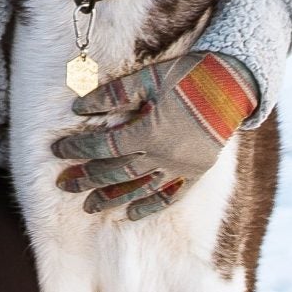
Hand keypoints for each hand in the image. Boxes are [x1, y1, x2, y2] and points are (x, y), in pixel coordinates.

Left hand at [52, 52, 257, 220]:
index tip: (59, 151)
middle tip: (63, 185)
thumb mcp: (149, 78)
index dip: (79, 149)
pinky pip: (170, 197)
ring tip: (89, 207)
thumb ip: (114, 94)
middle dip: (87, 179)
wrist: (232, 86)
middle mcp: (163, 155)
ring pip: (139, 189)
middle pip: (116, 172)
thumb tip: (79, 106)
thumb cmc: (188, 76)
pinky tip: (131, 215)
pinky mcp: (195, 173)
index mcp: (150, 131)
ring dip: (112, 198)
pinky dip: (150, 207)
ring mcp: (180, 168)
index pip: (104, 146)